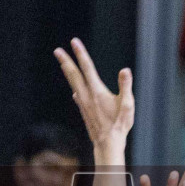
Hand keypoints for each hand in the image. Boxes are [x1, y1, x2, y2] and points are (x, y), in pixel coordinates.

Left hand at [54, 38, 133, 155]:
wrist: (107, 143)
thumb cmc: (119, 124)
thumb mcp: (127, 104)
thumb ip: (125, 86)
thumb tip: (125, 70)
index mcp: (96, 91)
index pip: (87, 67)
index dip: (81, 53)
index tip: (74, 42)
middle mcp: (86, 95)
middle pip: (73, 74)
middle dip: (66, 60)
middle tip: (57, 50)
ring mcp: (83, 103)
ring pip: (73, 83)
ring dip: (67, 71)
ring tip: (62, 63)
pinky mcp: (84, 111)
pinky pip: (77, 95)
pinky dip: (75, 88)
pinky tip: (75, 90)